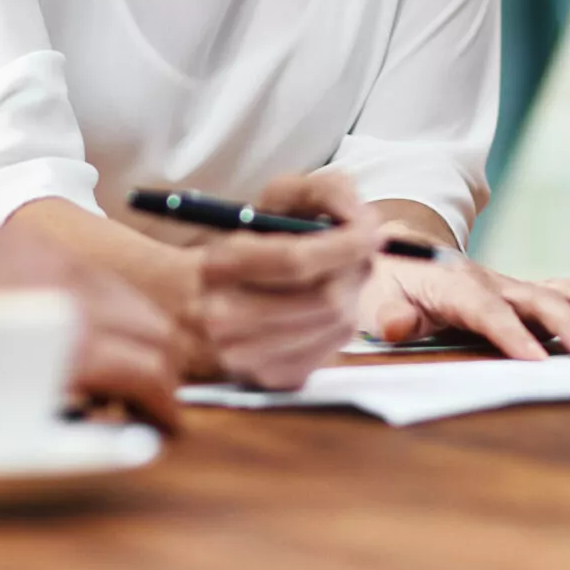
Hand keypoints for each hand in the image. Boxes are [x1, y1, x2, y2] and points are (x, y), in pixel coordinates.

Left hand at [0, 230, 183, 430]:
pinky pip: (80, 268)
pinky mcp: (21, 236)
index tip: (165, 427)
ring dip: (129, 331)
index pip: (152, 369)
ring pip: (122, 290)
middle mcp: (69, 284)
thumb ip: (79, 429)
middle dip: (158, 367)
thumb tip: (130, 436)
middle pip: (152, 323)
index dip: (167, 407)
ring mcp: (46, 252)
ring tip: (101, 368)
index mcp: (71, 336)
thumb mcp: (7, 424)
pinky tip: (65, 328)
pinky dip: (92, 301)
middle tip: (141, 403)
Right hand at [193, 171, 378, 388]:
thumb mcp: (280, 198)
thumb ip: (326, 190)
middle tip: (364, 249)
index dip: (345, 244)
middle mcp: (224, 317)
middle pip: (325, 298)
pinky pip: (331, 351)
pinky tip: (325, 307)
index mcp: (220, 265)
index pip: (296, 260)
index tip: (369, 229)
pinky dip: (340, 324)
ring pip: (335, 326)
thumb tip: (362, 218)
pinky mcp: (269, 379)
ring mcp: (244, 357)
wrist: (199, 300)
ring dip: (352, 296)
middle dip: (355, 270)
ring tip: (341, 275)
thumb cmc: (255, 241)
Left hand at [359, 250, 569, 360]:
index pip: (487, 309)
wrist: (396, 253)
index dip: (512, 334)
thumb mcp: (372, 299)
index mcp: (455, 285)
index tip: (537, 361)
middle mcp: (495, 281)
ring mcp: (517, 287)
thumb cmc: (383, 282)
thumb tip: (400, 325)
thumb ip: (388, 314)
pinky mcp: (531, 297)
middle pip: (543, 299)